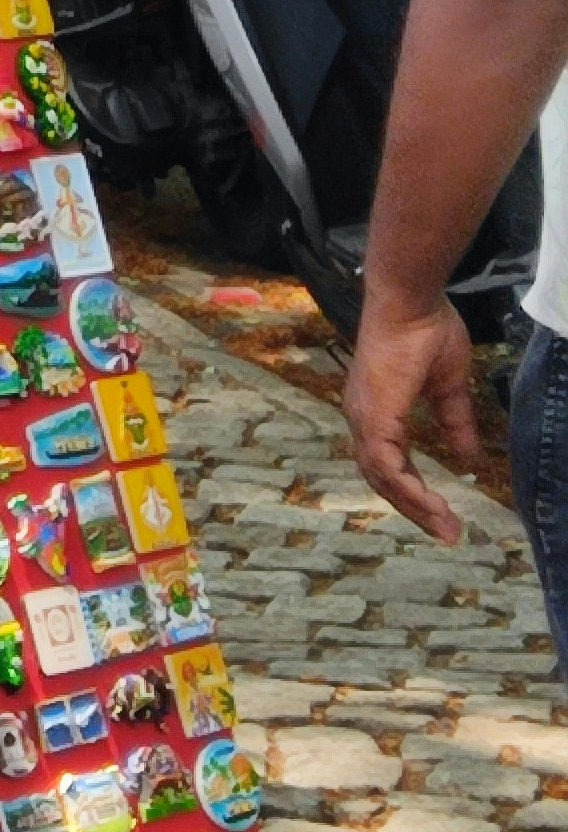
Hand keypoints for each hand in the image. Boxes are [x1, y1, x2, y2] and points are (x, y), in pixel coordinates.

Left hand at [346, 293, 480, 542]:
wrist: (411, 300)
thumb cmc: (426, 330)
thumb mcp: (447, 387)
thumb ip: (453, 422)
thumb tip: (468, 457)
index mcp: (376, 410)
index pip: (389, 464)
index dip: (414, 491)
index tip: (443, 514)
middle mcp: (362, 417)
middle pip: (382, 478)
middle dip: (415, 508)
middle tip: (447, 532)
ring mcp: (363, 416)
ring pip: (381, 478)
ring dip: (414, 505)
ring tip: (446, 526)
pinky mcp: (373, 414)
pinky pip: (385, 465)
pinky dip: (407, 488)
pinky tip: (431, 504)